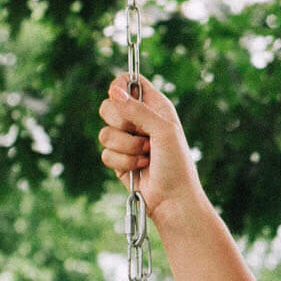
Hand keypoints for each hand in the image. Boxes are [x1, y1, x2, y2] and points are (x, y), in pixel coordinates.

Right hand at [97, 75, 199, 219]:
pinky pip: (105, 154)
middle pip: (108, 105)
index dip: (119, 87)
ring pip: (104, 133)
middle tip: (141, 134)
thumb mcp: (163, 130)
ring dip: (126, 147)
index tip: (121, 99)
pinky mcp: (118, 159)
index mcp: (154, 106)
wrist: (173, 199)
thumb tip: (113, 91)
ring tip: (146, 155)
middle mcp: (139, 120)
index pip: (127, 81)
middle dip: (121, 123)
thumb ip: (138, 110)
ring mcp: (127, 140)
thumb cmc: (176, 163)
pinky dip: (123, 163)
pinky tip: (140, 169)